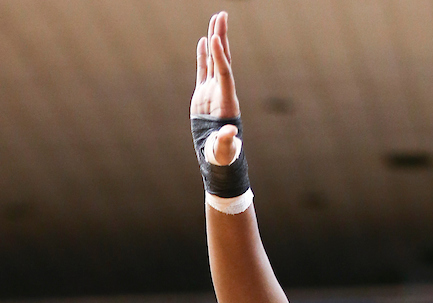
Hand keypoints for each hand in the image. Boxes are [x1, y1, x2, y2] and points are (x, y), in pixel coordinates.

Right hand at [191, 10, 240, 165]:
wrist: (218, 156)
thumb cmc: (223, 154)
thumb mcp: (224, 148)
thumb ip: (226, 140)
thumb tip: (230, 133)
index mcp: (227, 100)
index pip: (224, 72)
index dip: (220, 55)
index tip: (214, 37)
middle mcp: (221, 91)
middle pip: (222, 59)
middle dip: (221, 38)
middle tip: (221, 16)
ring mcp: (212, 91)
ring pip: (214, 60)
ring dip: (214, 40)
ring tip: (215, 19)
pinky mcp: (203, 94)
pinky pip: (204, 70)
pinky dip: (203, 55)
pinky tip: (203, 40)